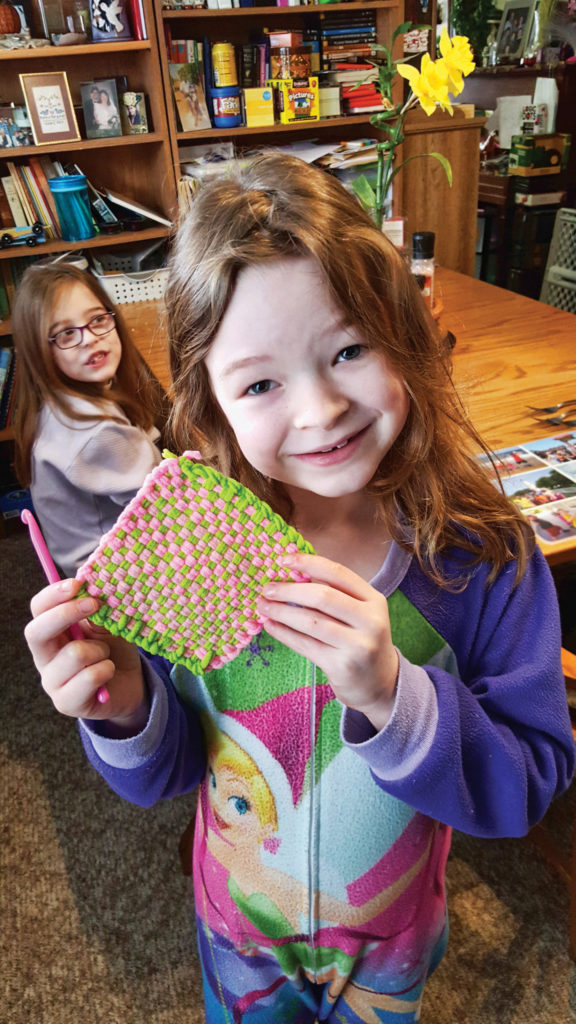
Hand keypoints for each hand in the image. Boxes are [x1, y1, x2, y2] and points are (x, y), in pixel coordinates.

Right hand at [24, 578, 147, 735]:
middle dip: (67, 614)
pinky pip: (89, 677)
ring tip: (105, 655)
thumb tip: (90, 583)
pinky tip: (109, 672)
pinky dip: (107, 669)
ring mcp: (52, 682)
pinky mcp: (67, 703)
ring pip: (74, 654)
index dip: (54, 594)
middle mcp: (45, 657)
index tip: (78, 583)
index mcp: (51, 632)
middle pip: (36, 632)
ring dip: (100, 650)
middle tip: (96, 605)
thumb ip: (94, 607)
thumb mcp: (106, 623)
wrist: (132, 684)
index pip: (38, 609)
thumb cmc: (115, 649)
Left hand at [258, 554, 398, 730]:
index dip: (308, 563)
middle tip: (267, 589)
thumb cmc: (361, 640)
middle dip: (289, 590)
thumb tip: (292, 573)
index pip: (338, 573)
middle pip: (323, 596)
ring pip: (311, 622)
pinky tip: (271, 625)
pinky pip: (305, 644)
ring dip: (282, 612)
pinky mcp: (342, 666)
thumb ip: (335, 594)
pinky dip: (284, 633)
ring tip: (263, 606)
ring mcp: (358, 645)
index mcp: (374, 600)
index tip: (283, 559)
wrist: (379, 683)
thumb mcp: (360, 613)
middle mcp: (370, 621)